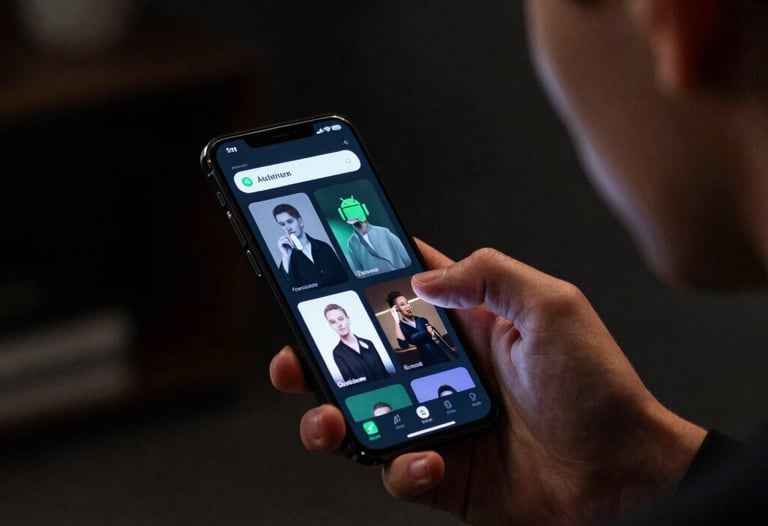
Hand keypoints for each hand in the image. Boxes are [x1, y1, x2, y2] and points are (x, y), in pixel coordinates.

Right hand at [270, 240, 705, 524]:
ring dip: (331, 417)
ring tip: (328, 417)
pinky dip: (403, 468)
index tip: (319, 272)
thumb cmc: (597, 389)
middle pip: (362, 357)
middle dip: (318, 356)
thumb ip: (489, 274)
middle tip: (294, 357)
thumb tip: (423, 278)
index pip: (400, 292)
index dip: (359, 280)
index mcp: (467, 326)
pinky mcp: (442, 472)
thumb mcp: (552, 308)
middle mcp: (443, 372)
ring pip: (361, 416)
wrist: (619, 476)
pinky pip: (398, 471)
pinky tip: (429, 462)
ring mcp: (437, 422)